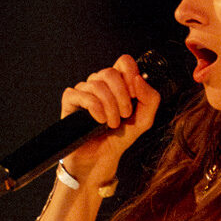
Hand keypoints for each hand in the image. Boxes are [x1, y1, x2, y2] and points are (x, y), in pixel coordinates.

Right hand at [59, 54, 161, 186]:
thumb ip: (150, 98)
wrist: (102, 159)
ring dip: (109, 107)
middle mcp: (100, 83)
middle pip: (110, 72)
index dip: (130, 74)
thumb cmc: (120, 137)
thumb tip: (138, 79)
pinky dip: (94, 108)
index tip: (134, 94)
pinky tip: (98, 121)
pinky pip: (81, 94)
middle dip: (122, 96)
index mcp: (118, 83)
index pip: (124, 61)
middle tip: (124, 115)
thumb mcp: (144, 119)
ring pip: (96, 84)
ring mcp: (84, 91)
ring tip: (112, 124)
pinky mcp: (70, 101)